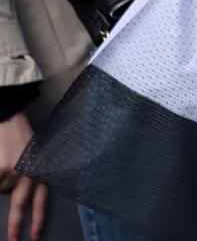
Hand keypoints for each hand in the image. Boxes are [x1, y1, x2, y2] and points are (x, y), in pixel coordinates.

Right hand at [0, 113, 43, 240]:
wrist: (10, 119)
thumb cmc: (20, 139)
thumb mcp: (32, 159)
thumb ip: (27, 178)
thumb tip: (13, 197)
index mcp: (41, 171)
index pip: (41, 200)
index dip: (37, 219)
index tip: (34, 236)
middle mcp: (32, 172)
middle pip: (19, 205)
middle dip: (15, 225)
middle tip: (12, 240)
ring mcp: (16, 171)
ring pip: (1, 191)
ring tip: (3, 163)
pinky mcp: (2, 168)